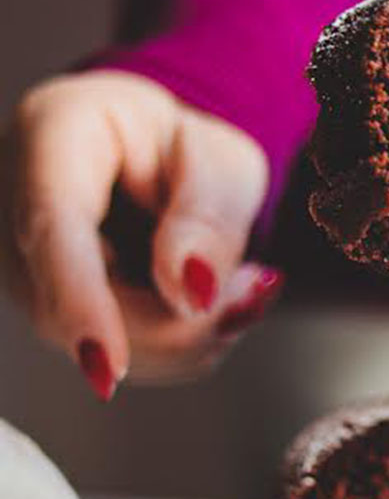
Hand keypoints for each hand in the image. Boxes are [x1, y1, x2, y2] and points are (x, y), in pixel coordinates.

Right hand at [0, 70, 281, 397]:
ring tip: (239, 284)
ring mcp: (25, 266)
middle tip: (254, 290)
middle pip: (70, 307)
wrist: (161, 157)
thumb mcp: (221, 160)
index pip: (52, 229)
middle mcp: (13, 205)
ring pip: (92, 344)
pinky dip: (175, 345)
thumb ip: (209, 218)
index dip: (82, 302)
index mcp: (53, 134)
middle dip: (175, 326)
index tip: (111, 364)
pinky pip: (115, 354)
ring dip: (183, 338)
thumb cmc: (186, 148)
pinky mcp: (52, 308)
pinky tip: (205, 303)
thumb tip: (191, 294)